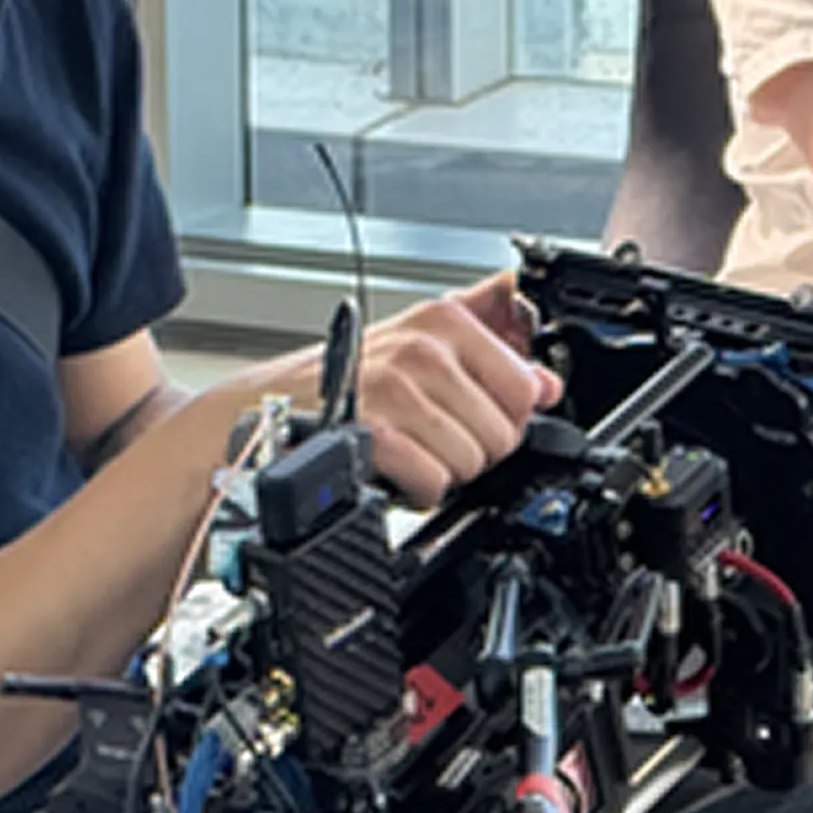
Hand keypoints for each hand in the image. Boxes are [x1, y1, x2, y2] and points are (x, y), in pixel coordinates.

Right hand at [352, 272, 560, 503]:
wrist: (265, 407)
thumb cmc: (346, 381)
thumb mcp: (422, 349)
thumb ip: (493, 357)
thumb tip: (547, 383)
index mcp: (445, 320)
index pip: (527, 387)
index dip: (504, 415)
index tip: (473, 415)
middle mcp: (423, 348)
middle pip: (504, 432)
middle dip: (475, 448)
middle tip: (433, 437)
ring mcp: (398, 389)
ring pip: (474, 461)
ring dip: (445, 471)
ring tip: (411, 450)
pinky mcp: (374, 433)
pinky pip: (436, 482)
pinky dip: (419, 491)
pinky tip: (397, 470)